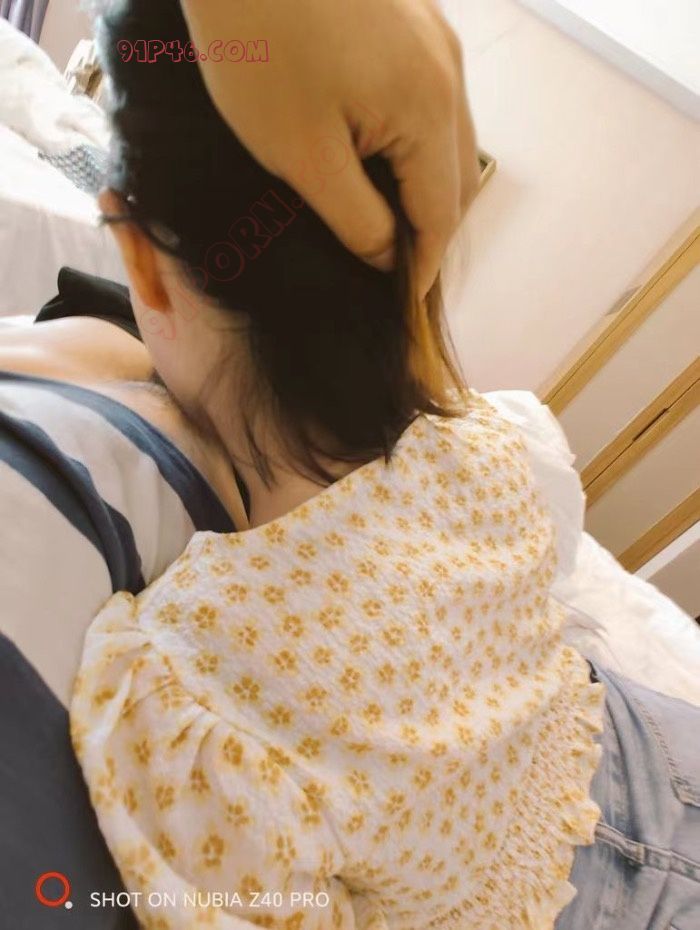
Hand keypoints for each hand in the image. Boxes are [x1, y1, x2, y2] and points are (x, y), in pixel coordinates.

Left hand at [180, 0, 479, 294]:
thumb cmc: (258, 44)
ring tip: (386, 219)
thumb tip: (387, 257)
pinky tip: (378, 156)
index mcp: (429, 110)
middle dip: (430, 231)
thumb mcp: (300, 153)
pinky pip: (431, 102)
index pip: (442, 215)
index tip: (402, 304)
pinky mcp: (414, 21)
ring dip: (424, 188)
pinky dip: (415, 144)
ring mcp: (436, 41)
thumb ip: (355, 217)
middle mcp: (449, 73)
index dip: (423, 267)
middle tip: (393, 268)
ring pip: (448, 140)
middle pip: (458, 180)